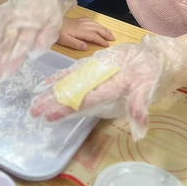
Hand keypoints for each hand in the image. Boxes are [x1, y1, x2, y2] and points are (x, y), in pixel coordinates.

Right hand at [0, 0, 74, 81]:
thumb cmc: (49, 5)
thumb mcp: (55, 20)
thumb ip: (46, 37)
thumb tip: (33, 54)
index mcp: (33, 24)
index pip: (21, 45)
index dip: (13, 60)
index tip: (7, 74)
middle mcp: (17, 21)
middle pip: (6, 44)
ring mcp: (7, 17)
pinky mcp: (1, 14)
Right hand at [30, 35, 186, 140]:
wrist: (153, 52)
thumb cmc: (150, 71)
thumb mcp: (149, 87)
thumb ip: (140, 107)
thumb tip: (138, 133)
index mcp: (110, 81)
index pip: (85, 97)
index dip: (67, 106)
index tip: (50, 114)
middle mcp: (97, 74)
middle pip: (72, 88)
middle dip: (52, 100)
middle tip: (34, 111)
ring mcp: (93, 68)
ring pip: (69, 79)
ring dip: (52, 90)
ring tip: (34, 100)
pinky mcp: (92, 64)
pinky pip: (72, 71)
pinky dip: (58, 77)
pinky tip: (46, 83)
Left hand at [57, 17, 114, 50]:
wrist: (50, 22)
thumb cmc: (56, 33)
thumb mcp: (64, 41)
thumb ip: (76, 44)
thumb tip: (86, 47)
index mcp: (80, 31)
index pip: (94, 36)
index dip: (101, 40)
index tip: (107, 45)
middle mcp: (82, 25)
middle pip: (97, 28)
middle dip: (106, 33)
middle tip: (113, 38)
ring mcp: (80, 21)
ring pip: (95, 24)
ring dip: (103, 28)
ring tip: (109, 32)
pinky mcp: (77, 20)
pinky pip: (90, 20)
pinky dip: (97, 23)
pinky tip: (98, 25)